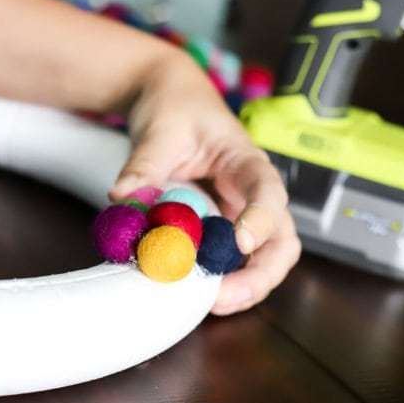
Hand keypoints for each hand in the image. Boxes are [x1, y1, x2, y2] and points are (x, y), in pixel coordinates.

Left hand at [109, 52, 300, 314]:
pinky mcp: (221, 229)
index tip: (239, 242)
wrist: (168, 99)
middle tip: (222, 296)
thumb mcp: (159, 130)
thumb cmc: (174, 107)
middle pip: (281, 241)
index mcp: (247, 162)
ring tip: (206, 303)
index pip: (268, 193)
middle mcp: (252, 194)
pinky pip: (230, 261)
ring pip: (263, 260)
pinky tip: (194, 292)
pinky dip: (219, 281)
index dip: (260, 220)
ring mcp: (240, 215)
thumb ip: (144, 164)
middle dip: (260, 275)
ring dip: (242, 287)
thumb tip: (122, 196)